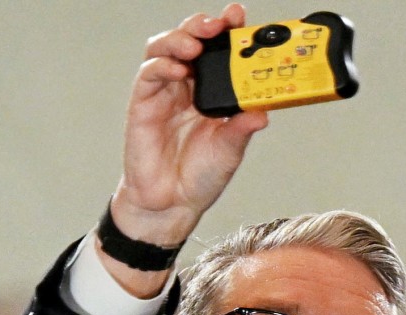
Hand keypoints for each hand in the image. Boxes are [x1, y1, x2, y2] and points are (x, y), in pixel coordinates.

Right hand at [111, 3, 268, 247]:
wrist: (172, 203)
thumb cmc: (199, 176)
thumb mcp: (230, 150)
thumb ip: (242, 128)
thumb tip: (263, 112)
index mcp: (210, 93)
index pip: (218, 52)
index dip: (227, 31)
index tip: (239, 18)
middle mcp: (186, 87)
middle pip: (189, 40)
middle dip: (202, 26)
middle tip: (218, 24)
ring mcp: (163, 93)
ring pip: (164, 49)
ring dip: (179, 38)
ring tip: (196, 43)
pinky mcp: (142, 105)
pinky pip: (149, 74)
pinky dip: (162, 65)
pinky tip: (177, 68)